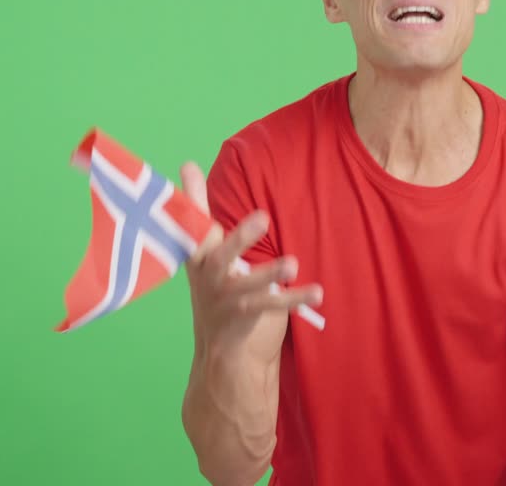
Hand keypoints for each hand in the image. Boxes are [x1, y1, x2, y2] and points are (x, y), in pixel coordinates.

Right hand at [179, 162, 323, 353]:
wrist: (216, 342)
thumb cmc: (210, 278)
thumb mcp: (200, 244)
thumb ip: (197, 205)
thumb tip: (187, 163)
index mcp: (197, 253)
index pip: (192, 222)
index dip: (191, 200)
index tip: (190, 166)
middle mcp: (208, 274)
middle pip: (222, 255)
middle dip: (241, 238)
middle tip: (263, 218)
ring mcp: (227, 296)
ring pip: (250, 284)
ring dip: (270, 274)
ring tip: (292, 263)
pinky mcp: (247, 313)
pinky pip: (274, 305)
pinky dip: (296, 299)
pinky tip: (318, 292)